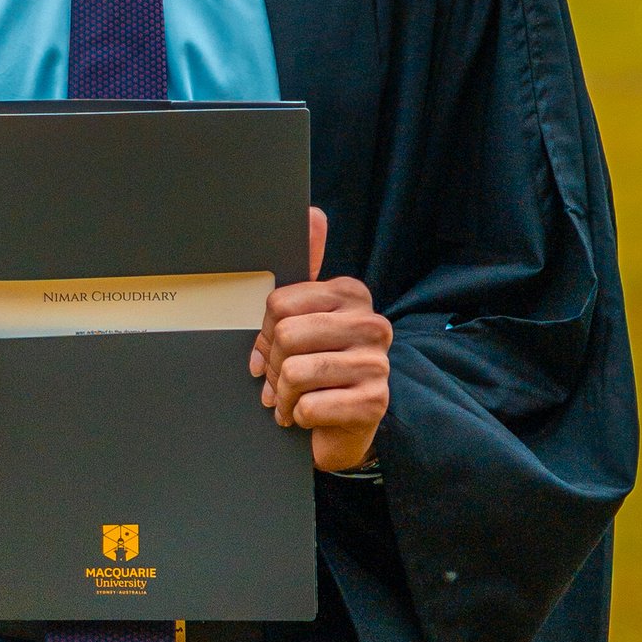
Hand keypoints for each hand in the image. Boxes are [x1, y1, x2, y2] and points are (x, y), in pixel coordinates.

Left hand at [252, 206, 390, 473]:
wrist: (341, 429)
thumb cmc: (316, 369)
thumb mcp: (305, 317)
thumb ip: (305, 266)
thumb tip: (313, 212)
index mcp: (351, 294)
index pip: (279, 304)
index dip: (264, 334)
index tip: (270, 349)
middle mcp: (372, 323)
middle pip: (287, 336)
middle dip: (271, 367)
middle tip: (277, 382)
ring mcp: (378, 363)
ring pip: (295, 371)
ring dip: (281, 395)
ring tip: (288, 401)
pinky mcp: (375, 402)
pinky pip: (309, 405)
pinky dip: (298, 416)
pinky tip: (308, 415)